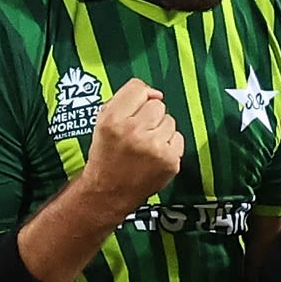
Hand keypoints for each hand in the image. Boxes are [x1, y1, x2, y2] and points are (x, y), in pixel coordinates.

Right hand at [82, 78, 183, 212]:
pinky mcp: (169, 161)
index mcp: (113, 119)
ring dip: (160, 132)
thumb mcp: (102, 122)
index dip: (139, 98)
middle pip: (157, 105)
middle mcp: (133, 130)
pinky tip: (155, 156)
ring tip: (146, 147)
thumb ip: (125, 100)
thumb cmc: (106, 157)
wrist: (108, 193)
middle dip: (150, 117)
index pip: (138, 88)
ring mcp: (154, 147)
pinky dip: (169, 147)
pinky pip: (178, 139)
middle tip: (138, 134)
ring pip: (170, 121)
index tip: (136, 110)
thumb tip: (154, 93)